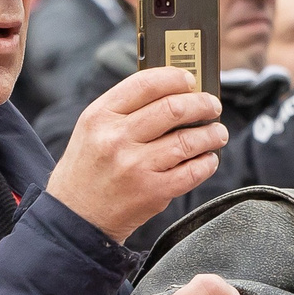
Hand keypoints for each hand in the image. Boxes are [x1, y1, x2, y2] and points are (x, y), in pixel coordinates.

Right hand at [45, 68, 227, 242]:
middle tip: (212, 106)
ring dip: (211, 133)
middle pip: (173, 109)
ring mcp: (135, 166)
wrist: (76, 215)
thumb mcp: (94, 128)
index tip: (191, 80)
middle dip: (202, 104)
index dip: (176, 78)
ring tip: (217, 132)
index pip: (146, 84)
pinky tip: (208, 158)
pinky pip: (192, 172)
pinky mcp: (152, 192)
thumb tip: (173, 90)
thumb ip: (126, 108)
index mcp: (101, 115)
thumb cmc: (89, 167)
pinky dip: (207, 163)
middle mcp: (116, 138)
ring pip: (188, 140)